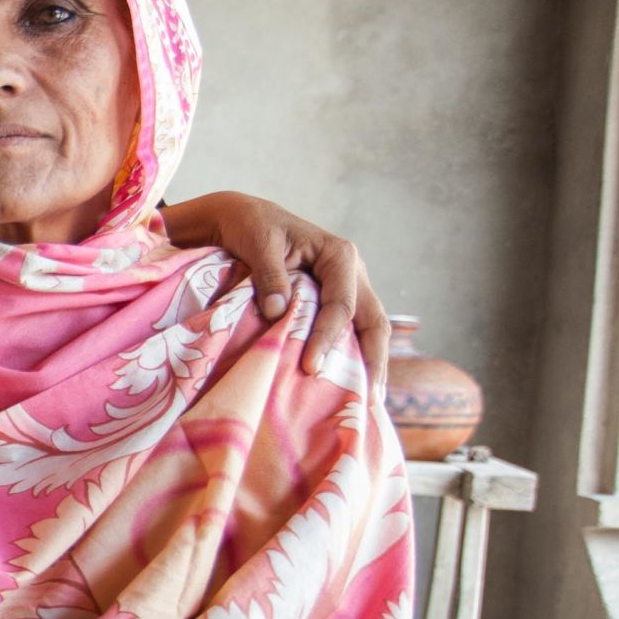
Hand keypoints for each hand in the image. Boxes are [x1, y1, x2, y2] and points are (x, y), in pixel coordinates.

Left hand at [161, 191, 387, 383]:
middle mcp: (352, 272)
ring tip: (370, 400)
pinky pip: (352, 330)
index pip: (342, 304)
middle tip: (369, 398)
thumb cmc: (252, 227)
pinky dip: (354, 355)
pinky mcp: (336, 300)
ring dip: (371, 363)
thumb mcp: (259, 244)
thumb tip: (277, 313)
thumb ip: (271, 277)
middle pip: (374, 320)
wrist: (245, 218)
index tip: (311, 366)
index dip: (328, 337)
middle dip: (374, 359)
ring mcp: (348, 287)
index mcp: (339, 256)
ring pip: (370, 328)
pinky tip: (353, 384)